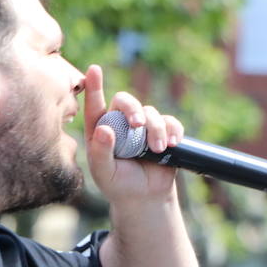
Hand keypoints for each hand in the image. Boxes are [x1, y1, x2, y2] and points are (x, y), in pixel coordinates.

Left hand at [80, 64, 184, 204]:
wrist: (144, 197)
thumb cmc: (117, 184)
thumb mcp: (104, 172)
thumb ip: (101, 152)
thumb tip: (105, 129)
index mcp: (101, 129)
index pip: (95, 105)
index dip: (94, 86)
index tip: (94, 69)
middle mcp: (120, 123)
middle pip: (126, 101)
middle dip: (134, 109)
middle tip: (139, 125)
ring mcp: (143, 126)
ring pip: (151, 113)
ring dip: (156, 129)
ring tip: (158, 149)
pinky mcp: (163, 131)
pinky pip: (170, 122)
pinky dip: (173, 130)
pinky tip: (173, 143)